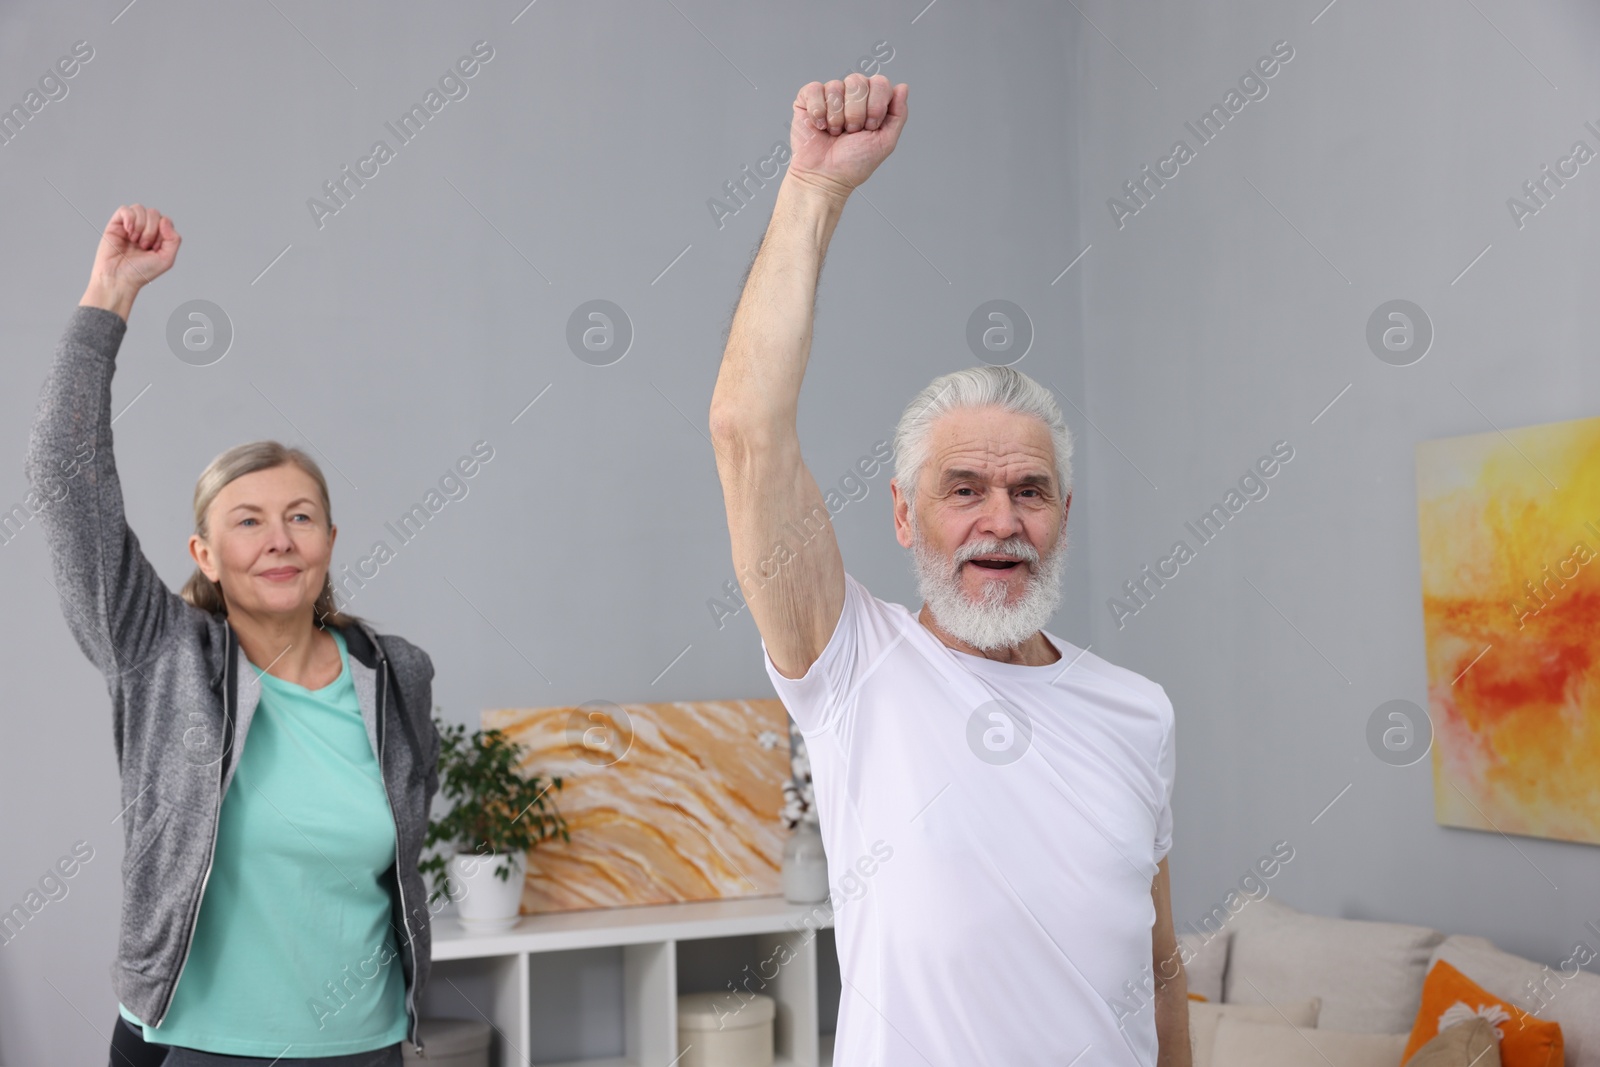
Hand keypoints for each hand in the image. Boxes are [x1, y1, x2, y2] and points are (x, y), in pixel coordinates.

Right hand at [80, 204, 179, 319]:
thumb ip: (174, 240)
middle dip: (151, 230)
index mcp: (157, 236)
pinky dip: (129, 218)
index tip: (154, 248)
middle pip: (154, 213)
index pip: (165, 220)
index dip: (162, 232)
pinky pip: (124, 209)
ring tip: (134, 241)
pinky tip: (128, 231)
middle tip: (144, 246)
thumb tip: (165, 220)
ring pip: (140, 209)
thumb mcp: (166, 259)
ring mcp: (130, 226)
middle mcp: (144, 229)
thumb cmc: (141, 272)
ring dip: (140, 226)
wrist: (119, 278)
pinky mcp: (116, 225)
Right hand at [786, 73, 908, 202]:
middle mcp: (851, 94)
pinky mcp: (807, 99)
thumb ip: (898, 114)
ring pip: (835, 86)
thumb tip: (903, 87)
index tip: (870, 127)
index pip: (880, 82)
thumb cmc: (854, 163)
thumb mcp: (885, 141)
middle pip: (857, 81)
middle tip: (851, 131)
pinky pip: (814, 89)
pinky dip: (818, 112)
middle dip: (856, 113)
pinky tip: (820, 126)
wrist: (825, 177)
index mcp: (872, 100)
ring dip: (836, 116)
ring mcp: (830, 95)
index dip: (876, 105)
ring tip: (835, 133)